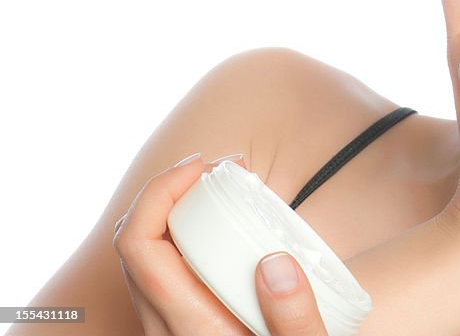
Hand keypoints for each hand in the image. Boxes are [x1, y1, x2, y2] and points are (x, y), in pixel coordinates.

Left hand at [113, 153, 329, 335]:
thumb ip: (296, 319)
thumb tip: (276, 263)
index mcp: (192, 330)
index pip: (139, 246)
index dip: (160, 192)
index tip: (207, 169)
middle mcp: (167, 331)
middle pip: (135, 244)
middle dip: (171, 191)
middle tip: (223, 171)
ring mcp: (170, 332)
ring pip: (146, 259)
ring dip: (176, 213)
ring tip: (226, 191)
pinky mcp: (184, 331)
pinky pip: (165, 274)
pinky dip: (185, 238)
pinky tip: (226, 230)